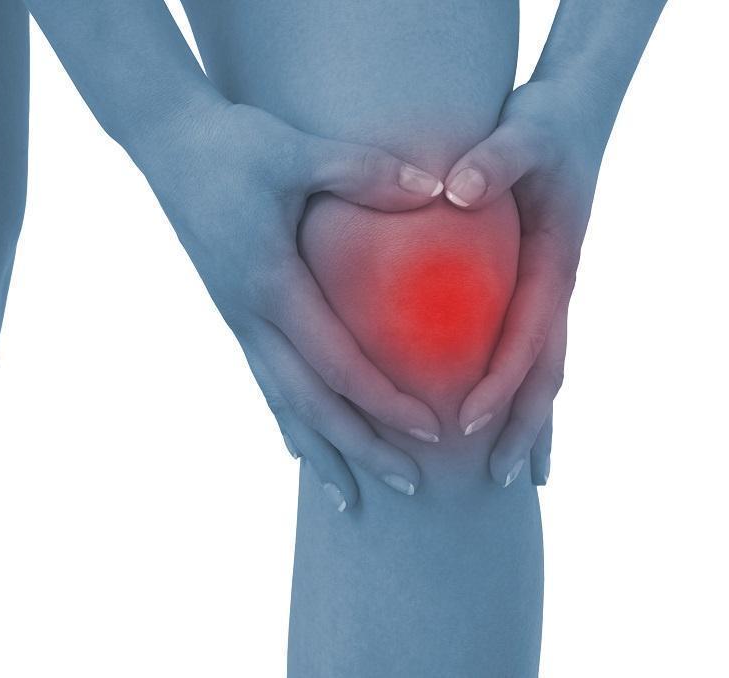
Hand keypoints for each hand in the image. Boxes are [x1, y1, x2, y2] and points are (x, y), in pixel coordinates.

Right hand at [138, 101, 444, 509]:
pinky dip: (291, 421)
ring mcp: (238, 320)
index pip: (338, 363)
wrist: (167, 144)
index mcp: (269, 285)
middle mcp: (250, 317)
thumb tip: (438, 188)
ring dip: (321, 452)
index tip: (432, 433)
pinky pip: (267, 382)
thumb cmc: (230, 146)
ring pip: (283, 404)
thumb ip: (366, 171)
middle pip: (310, 403)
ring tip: (350, 500)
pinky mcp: (235, 313)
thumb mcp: (296, 150)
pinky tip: (302, 446)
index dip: (385, 402)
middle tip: (410, 490)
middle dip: (360, 451)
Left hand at [443, 79, 604, 486]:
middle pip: (545, 373)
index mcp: (554, 264)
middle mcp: (555, 288)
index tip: (467, 423)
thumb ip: (495, 160)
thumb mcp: (525, 131)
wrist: (573, 115)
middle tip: (499, 482)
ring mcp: (549, 293)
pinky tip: (500, 415)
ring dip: (529, 423)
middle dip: (525, 429)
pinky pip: (528, 349)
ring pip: (543, 371)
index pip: (527, 338)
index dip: (500, 383)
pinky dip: (519, 389)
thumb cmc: (545, 125)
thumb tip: (455, 192)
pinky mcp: (535, 288)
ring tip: (513, 475)